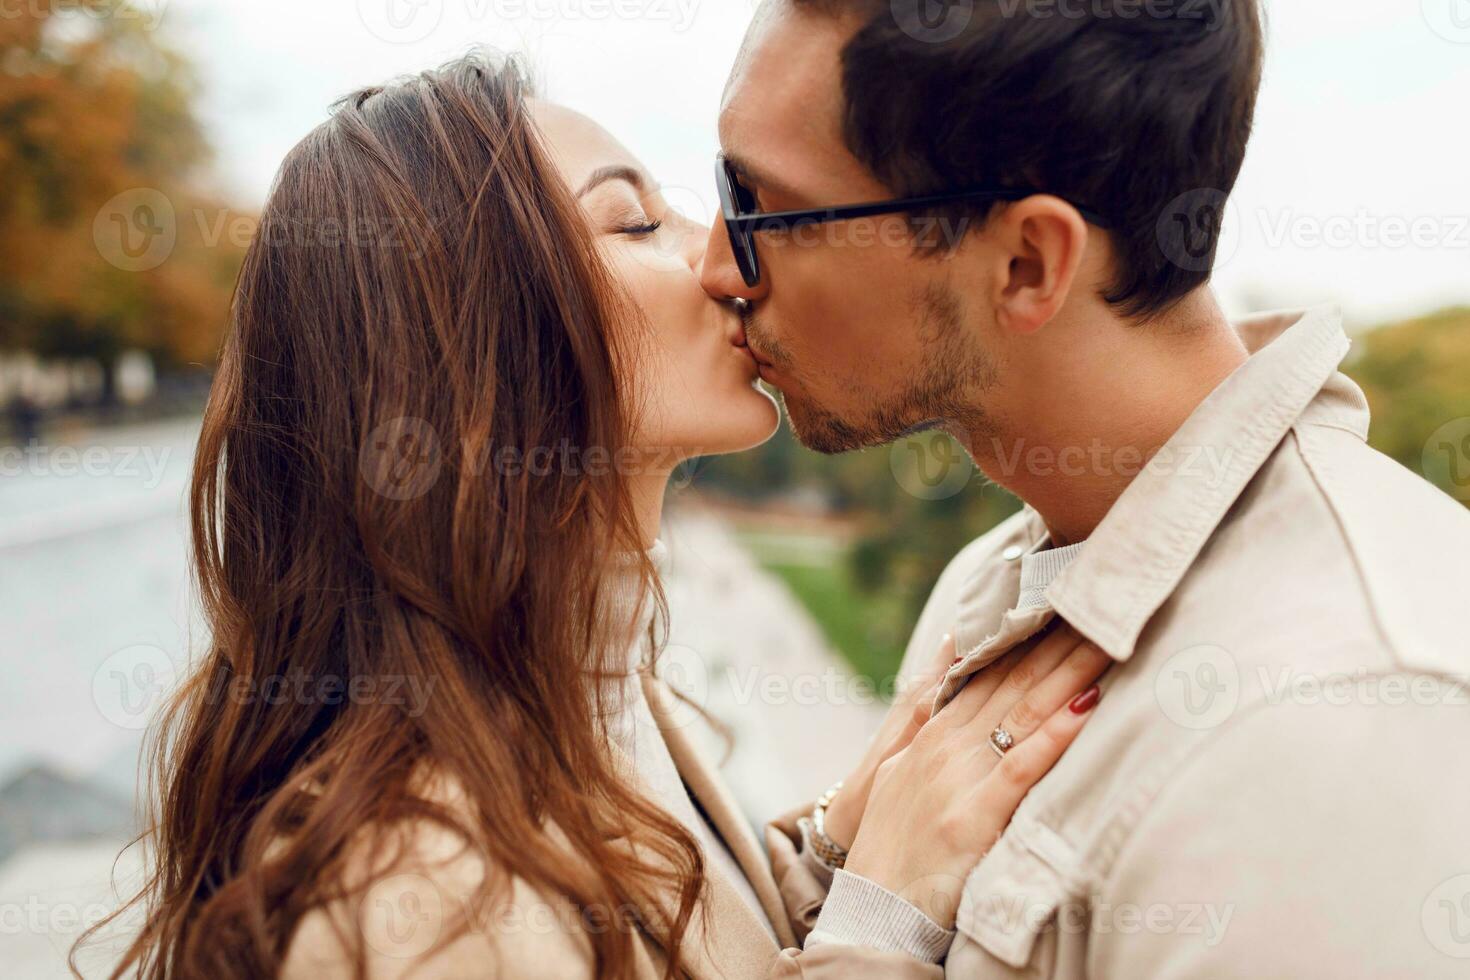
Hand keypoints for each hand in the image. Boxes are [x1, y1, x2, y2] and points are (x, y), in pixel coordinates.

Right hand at [843, 625, 1108, 927]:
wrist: (874, 903)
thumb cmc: (891, 836)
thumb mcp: (896, 762)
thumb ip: (926, 707)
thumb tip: (951, 648)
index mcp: (935, 732)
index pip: (992, 669)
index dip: (1031, 633)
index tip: (1066, 599)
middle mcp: (948, 745)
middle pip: (1015, 680)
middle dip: (1061, 641)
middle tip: (1102, 602)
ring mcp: (960, 778)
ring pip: (1025, 711)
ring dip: (1070, 672)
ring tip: (1108, 637)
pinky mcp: (974, 817)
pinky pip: (1023, 766)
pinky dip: (1056, 734)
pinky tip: (1086, 706)